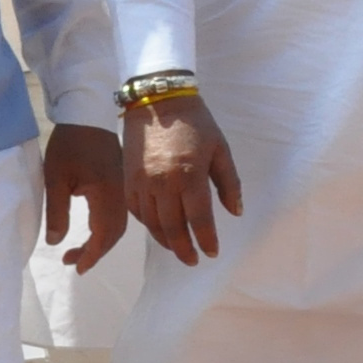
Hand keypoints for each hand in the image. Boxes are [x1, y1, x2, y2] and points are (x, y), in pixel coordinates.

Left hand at [45, 121, 130, 270]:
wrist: (87, 115)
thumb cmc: (69, 145)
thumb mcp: (55, 179)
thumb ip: (57, 212)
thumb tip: (56, 242)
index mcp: (109, 196)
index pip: (104, 236)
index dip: (91, 255)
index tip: (77, 268)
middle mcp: (123, 197)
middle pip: (114, 234)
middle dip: (95, 252)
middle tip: (72, 262)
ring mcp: (124, 190)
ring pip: (118, 225)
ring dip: (101, 241)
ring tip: (78, 251)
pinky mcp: (121, 183)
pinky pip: (118, 214)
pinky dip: (106, 228)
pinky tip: (92, 231)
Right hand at [124, 94, 240, 265]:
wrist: (156, 101)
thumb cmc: (196, 124)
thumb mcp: (221, 150)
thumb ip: (229, 183)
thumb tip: (234, 212)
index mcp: (189, 176)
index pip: (199, 220)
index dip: (206, 240)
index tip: (212, 253)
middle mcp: (162, 183)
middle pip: (172, 227)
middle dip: (184, 248)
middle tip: (193, 260)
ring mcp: (141, 182)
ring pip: (151, 222)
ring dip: (165, 240)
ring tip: (177, 249)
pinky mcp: (127, 178)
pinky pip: (136, 210)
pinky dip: (147, 224)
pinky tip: (158, 228)